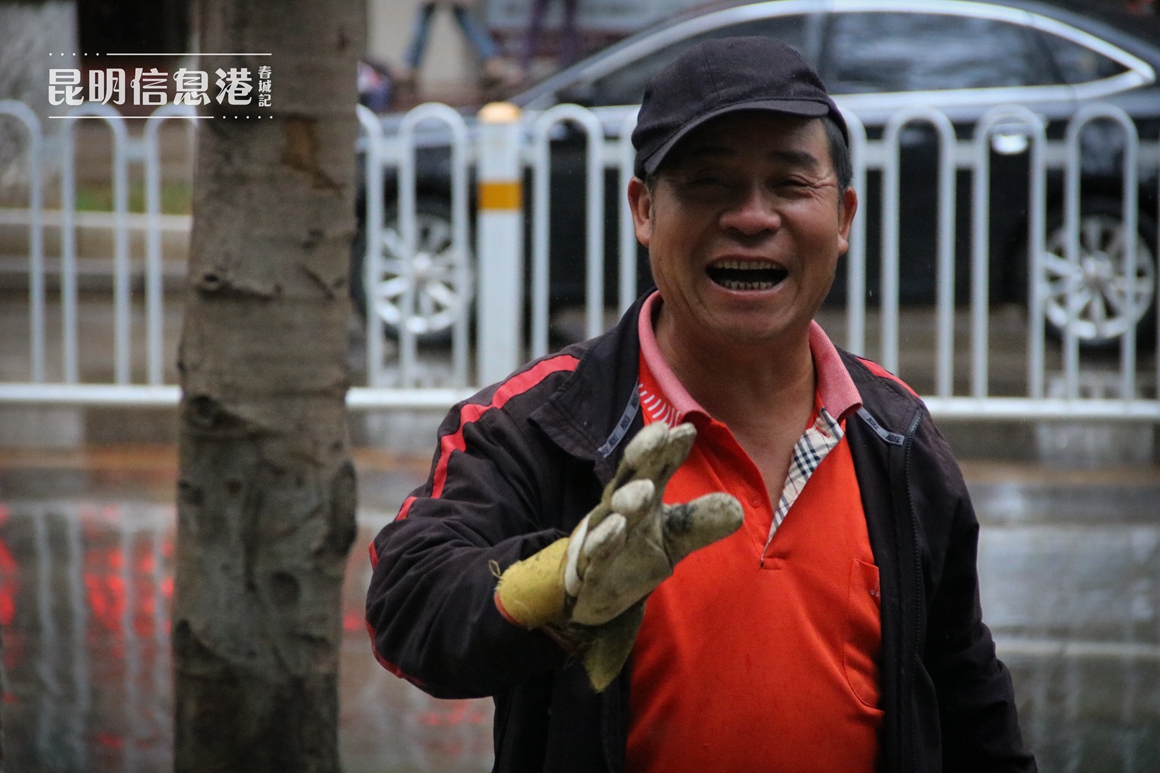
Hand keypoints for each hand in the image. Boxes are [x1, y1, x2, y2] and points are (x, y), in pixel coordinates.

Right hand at [564, 421, 742, 624]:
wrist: (593, 595)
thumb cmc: (633, 553)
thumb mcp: (673, 537)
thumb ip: (700, 522)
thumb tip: (737, 508)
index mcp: (641, 495)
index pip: (656, 466)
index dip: (670, 449)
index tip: (687, 430)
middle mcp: (618, 508)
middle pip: (628, 475)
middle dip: (642, 452)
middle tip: (659, 433)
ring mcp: (601, 536)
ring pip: (610, 512)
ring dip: (627, 498)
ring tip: (645, 488)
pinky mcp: (589, 568)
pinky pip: (595, 551)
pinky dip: (604, 539)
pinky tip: (617, 526)